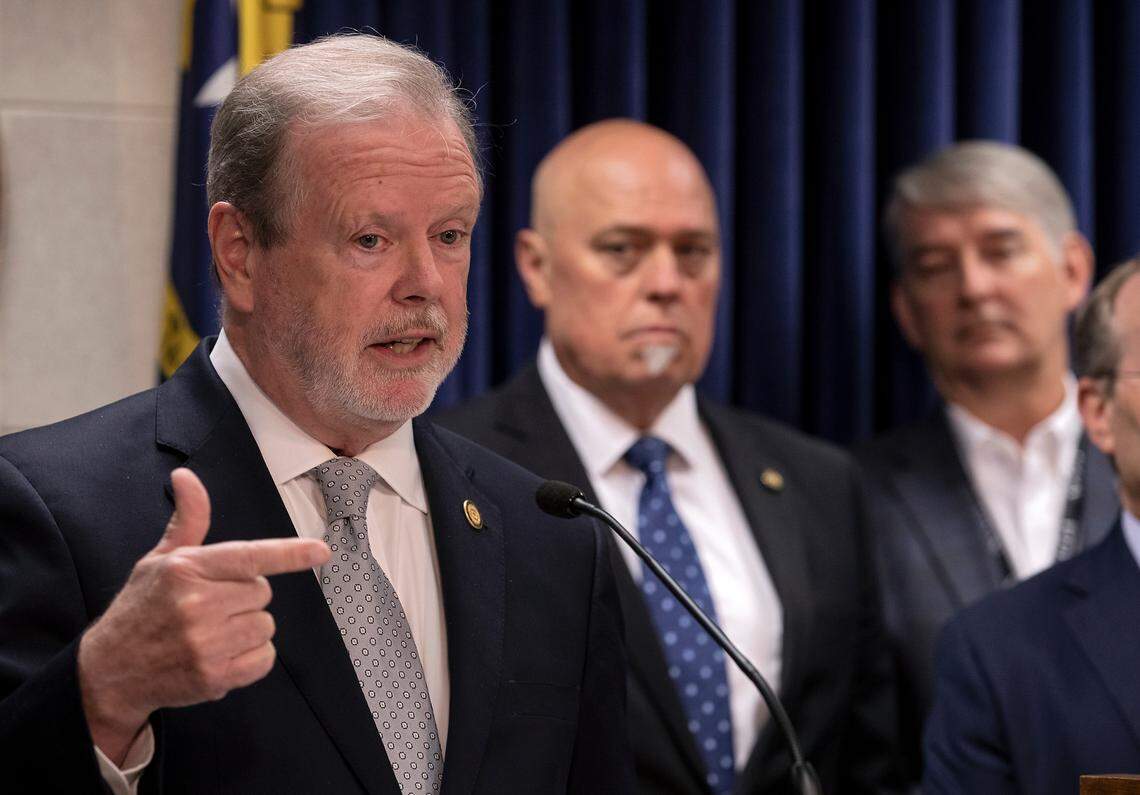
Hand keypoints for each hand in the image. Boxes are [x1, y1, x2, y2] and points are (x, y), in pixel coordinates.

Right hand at [77, 468, 329, 764]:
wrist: (110, 671)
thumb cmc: (142, 607)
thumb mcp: (159, 559)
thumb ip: (188, 520)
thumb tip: (186, 476)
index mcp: (186, 569)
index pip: (249, 557)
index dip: (289, 554)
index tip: (321, 552)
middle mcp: (196, 605)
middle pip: (263, 592)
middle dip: (245, 596)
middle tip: (211, 606)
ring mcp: (205, 644)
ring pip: (266, 625)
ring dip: (248, 628)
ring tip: (211, 632)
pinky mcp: (213, 677)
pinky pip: (264, 659)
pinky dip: (251, 658)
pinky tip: (220, 655)